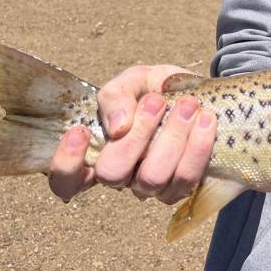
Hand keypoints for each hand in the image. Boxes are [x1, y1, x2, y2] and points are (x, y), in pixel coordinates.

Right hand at [48, 65, 217, 204]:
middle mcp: (121, 176)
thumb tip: (118, 126)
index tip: (78, 131)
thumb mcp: (134, 81)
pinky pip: (187, 178)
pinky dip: (198, 147)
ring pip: (154, 178)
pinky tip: (206, 119)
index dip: (65, 164)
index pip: (65, 179)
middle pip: (113, 174)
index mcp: (98, 151)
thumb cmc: (157, 89)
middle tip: (157, 101)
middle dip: (136, 136)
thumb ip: (118, 96)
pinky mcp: (181, 189)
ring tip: (189, 105)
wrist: (201, 95)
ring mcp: (151, 187)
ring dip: (172, 138)